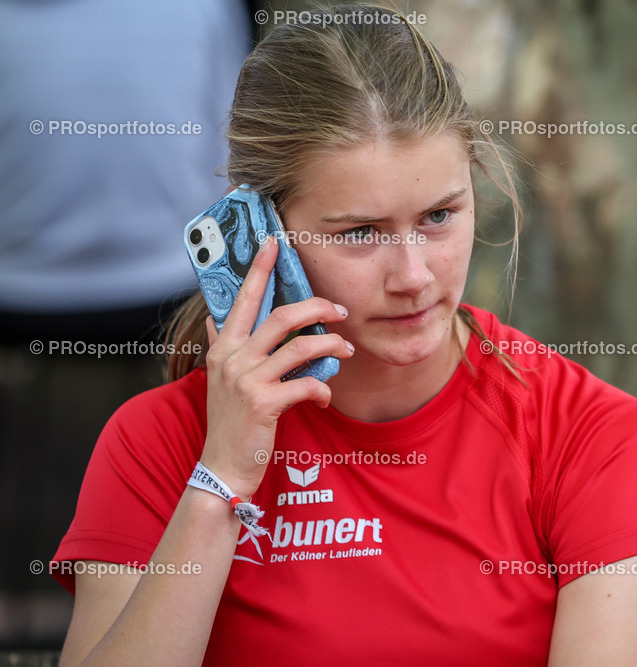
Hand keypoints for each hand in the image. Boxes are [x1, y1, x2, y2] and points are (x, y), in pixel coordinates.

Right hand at [198, 237, 352, 498]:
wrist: (223, 468)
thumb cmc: (231, 423)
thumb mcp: (220, 380)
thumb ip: (221, 347)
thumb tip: (216, 319)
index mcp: (224, 348)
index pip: (243, 299)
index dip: (259, 269)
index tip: (273, 241)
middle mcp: (232, 359)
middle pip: (282, 316)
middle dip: (318, 308)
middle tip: (340, 311)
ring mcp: (247, 380)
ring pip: (301, 347)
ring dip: (332, 346)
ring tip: (347, 350)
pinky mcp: (264, 403)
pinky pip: (307, 384)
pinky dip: (323, 389)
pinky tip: (324, 398)